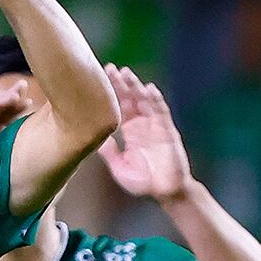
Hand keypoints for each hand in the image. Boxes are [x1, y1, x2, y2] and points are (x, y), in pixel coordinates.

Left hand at [100, 66, 194, 202]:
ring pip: (145, 102)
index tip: (100, 78)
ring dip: (136, 88)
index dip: (111, 93)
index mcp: (130, 131)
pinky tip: (149, 89)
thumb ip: (108, 151)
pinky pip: (162, 113)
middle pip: (131, 99)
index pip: (119, 107)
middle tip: (110, 69)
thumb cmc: (143, 182)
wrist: (165, 192)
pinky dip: (156, 100)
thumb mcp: (118, 166)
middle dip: (121, 84)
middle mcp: (142, 125)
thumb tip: (92, 138)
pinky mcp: (168, 132)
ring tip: (127, 74)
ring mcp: (156, 126)